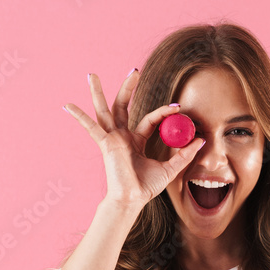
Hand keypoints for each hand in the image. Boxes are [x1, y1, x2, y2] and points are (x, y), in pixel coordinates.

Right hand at [63, 70, 204, 209]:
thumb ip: (184, 154)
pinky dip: (79, 117)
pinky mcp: (106, 144)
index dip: (163, 112)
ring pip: (104, 110)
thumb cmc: (146, 187)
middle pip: (123, 106)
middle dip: (128, 87)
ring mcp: (112, 139)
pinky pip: (91, 128)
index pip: (150, 119)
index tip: (178, 107)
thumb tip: (202, 140)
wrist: (132, 200)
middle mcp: (122, 136)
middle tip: (134, 70)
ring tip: (91, 75)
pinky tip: (67, 106)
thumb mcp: (170, 169)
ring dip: (97, 92)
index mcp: (135, 140)